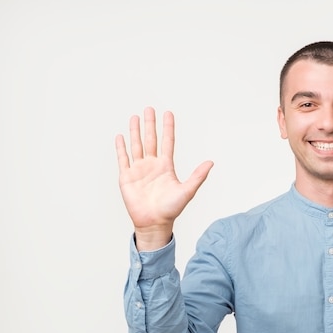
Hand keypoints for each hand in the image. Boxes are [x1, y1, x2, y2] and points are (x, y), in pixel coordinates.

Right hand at [115, 107, 213, 249]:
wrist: (154, 223)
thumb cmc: (171, 210)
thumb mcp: (187, 191)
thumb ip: (198, 176)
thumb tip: (211, 163)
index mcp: (166, 167)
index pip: (167, 142)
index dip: (168, 128)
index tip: (168, 113)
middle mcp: (152, 165)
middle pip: (151, 140)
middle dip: (150, 124)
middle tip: (150, 109)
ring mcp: (138, 170)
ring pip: (136, 146)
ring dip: (136, 131)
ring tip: (135, 117)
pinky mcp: (126, 177)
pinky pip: (123, 159)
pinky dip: (121, 147)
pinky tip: (121, 136)